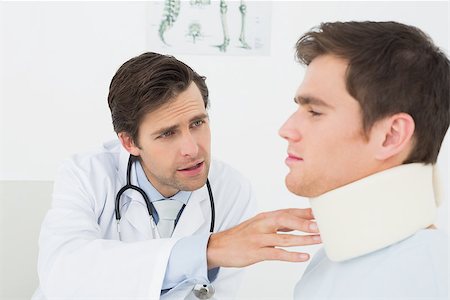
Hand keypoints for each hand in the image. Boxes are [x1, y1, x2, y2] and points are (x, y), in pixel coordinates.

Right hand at [206, 208, 320, 268]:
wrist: (218, 246)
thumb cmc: (241, 236)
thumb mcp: (259, 224)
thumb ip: (278, 223)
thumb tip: (299, 220)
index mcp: (265, 217)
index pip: (288, 211)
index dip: (305, 212)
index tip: (321, 212)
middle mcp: (263, 224)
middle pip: (286, 220)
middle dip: (305, 223)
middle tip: (322, 225)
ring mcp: (259, 238)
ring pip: (284, 238)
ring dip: (303, 239)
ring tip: (319, 240)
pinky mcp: (255, 252)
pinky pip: (276, 254)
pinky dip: (291, 255)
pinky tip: (302, 257)